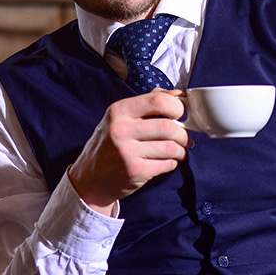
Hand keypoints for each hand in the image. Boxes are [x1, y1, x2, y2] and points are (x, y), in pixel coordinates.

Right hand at [66, 89, 191, 213]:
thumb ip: (147, 103)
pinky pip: (167, 164)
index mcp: (118, 111)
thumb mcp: (120, 118)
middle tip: (185, 138)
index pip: (158, 101)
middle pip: (168, 126)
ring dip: (181, 150)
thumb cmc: (109, 145)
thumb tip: (177, 95)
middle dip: (183, 133)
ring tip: (178, 151)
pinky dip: (172, 163)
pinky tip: (167, 161)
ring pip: (170, 147)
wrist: (90, 179)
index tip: (181, 115)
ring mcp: (126, 152)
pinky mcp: (134, 172)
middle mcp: (120, 129)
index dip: (177, 107)